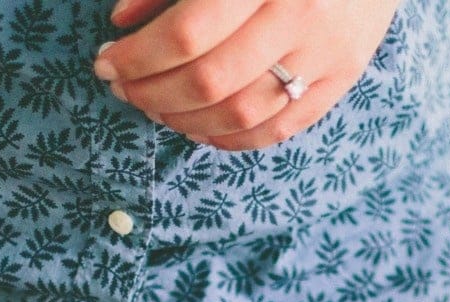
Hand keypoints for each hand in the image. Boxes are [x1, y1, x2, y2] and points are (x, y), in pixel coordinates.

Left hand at [96, 0, 399, 151]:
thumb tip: (122, 22)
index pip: (187, 34)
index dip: (138, 57)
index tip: (106, 62)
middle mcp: (298, 14)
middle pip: (210, 81)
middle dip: (153, 94)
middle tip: (124, 90)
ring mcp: (325, 51)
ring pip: (242, 113)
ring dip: (186, 121)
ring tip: (157, 109)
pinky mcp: (343, 75)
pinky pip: (280, 128)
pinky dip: (233, 138)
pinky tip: (200, 129)